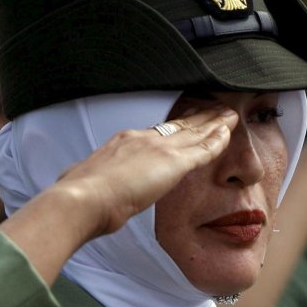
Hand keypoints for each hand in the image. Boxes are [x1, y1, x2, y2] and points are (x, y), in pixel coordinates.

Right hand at [54, 108, 238, 237]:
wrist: (82, 199)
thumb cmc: (78, 197)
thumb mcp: (83, 181)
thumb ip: (90, 180)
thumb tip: (78, 185)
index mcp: (121, 142)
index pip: (155, 132)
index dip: (173, 126)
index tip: (184, 121)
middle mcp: (142, 139)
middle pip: (178, 124)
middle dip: (198, 117)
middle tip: (214, 108)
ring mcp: (159, 149)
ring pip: (195, 131)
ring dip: (214, 123)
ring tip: (229, 115)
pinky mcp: (172, 164)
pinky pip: (203, 149)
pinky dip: (217, 140)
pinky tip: (228, 132)